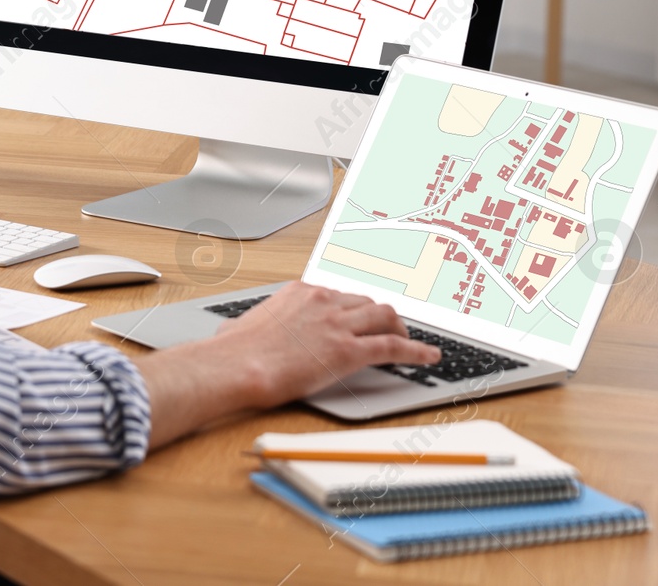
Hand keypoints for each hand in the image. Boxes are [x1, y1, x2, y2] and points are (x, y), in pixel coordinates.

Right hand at [213, 282, 439, 405]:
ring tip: (408, 341)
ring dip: (400, 328)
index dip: (354, 310)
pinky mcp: (349, 351)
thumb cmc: (233, 352)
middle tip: (388, 329)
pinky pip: (393, 347)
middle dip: (381, 316)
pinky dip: (416, 351)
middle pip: (366, 302)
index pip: (339, 295)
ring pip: (385, 317)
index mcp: (299, 292)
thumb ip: (245, 325)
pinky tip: (428, 357)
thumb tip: (228, 334)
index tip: (359, 318)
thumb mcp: (238, 326)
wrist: (237, 365)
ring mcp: (337, 324)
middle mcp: (323, 301)